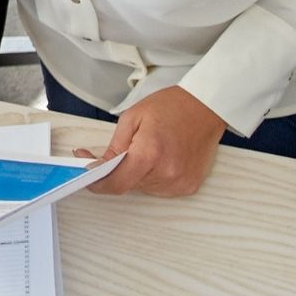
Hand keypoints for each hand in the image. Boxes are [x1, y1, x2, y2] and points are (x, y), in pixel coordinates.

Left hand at [78, 86, 225, 196]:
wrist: (207, 107)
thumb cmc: (171, 106)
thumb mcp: (132, 118)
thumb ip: (113, 147)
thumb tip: (95, 166)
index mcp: (149, 154)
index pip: (115, 183)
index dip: (98, 182)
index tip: (87, 175)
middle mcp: (166, 173)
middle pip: (129, 185)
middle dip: (121, 171)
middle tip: (126, 149)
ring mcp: (180, 182)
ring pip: (144, 188)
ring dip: (139, 174)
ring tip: (151, 149)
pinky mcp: (190, 186)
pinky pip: (161, 188)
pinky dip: (155, 176)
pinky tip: (164, 157)